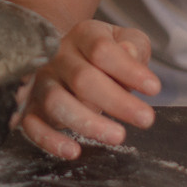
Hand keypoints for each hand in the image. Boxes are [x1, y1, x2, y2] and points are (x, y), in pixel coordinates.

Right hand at [16, 19, 159, 159]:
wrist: (69, 54)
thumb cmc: (105, 53)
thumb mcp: (126, 40)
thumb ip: (134, 46)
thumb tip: (130, 55)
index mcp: (83, 35)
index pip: (102, 49)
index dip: (128, 69)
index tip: (154, 88)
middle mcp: (58, 56)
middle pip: (82, 77)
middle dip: (116, 101)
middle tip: (146, 118)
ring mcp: (42, 82)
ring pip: (57, 102)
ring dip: (87, 122)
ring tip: (118, 136)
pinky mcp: (32, 107)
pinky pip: (32, 124)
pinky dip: (49, 140)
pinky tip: (73, 151)